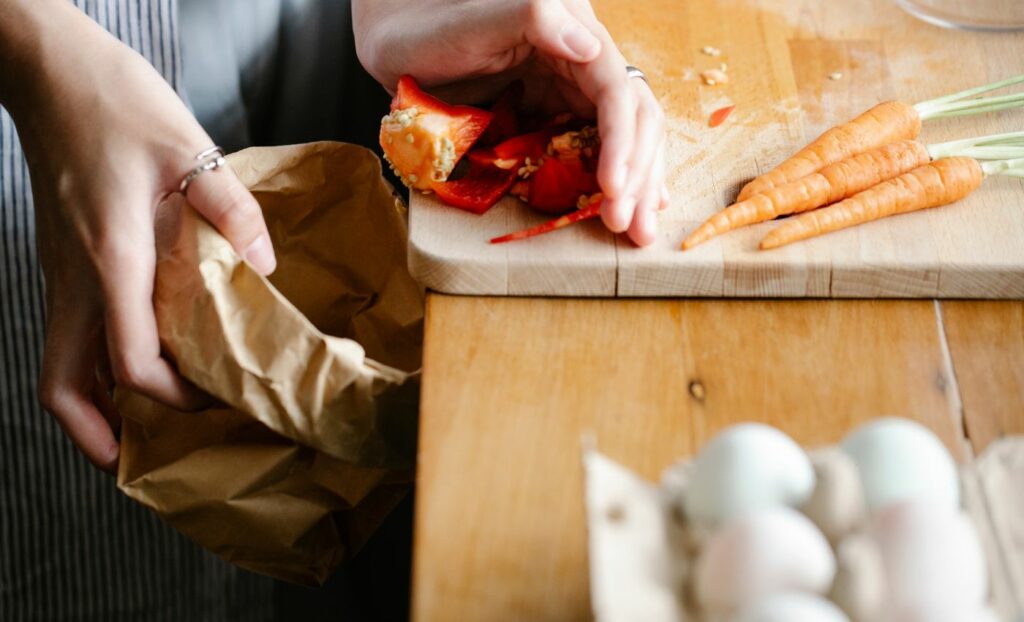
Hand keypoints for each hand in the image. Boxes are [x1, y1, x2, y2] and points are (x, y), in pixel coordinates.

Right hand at [0, 0, 276, 471]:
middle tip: (147, 461)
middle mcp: (76, 279)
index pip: (132, 363)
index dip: (174, 398)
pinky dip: (96, 366)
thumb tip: (263, 269)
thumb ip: (232, 211)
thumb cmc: (116, 104)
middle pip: (65, 389)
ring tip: (142, 429)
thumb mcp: (189, 149)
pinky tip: (137, 364)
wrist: (53, 74)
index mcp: (111, 260)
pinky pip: (71, 334)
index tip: (217, 399)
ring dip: (95, 408)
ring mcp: (62, 273)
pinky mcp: (66, 260)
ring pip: (60, 366)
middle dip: (102, 438)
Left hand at [353, 0, 666, 245]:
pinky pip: (593, 147)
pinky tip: (629, 202)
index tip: (613, 187)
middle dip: (637, 173)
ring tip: (639, 230)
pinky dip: (615, 177)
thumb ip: (533, 18)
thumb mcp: (474, 22)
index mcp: (571, 33)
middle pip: (632, 118)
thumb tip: (590, 47)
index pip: (615, 90)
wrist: (397, 46)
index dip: (621, 141)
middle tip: (628, 225)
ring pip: (623, 136)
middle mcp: (580, 61)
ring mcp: (568, 90)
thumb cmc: (427, 30)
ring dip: (635, 184)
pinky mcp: (551, 115)